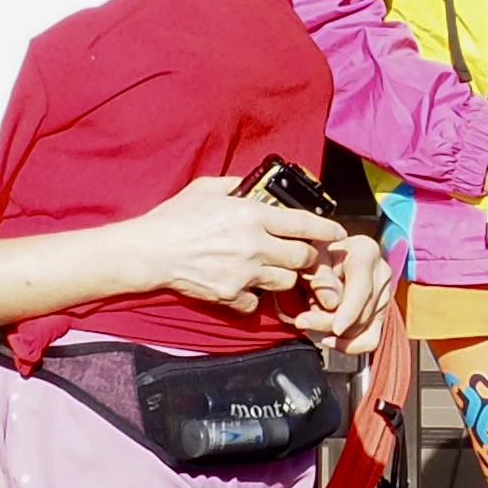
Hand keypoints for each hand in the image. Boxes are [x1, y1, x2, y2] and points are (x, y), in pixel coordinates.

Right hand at [128, 178, 329, 312]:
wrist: (149, 252)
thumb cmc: (175, 217)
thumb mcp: (207, 188)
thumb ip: (236, 185)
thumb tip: (254, 184)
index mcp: (252, 215)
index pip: (305, 224)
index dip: (327, 229)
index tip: (338, 233)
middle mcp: (255, 245)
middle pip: (304, 257)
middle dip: (306, 256)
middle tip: (299, 253)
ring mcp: (245, 273)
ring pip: (286, 281)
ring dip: (283, 276)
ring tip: (269, 268)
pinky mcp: (232, 295)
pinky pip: (258, 303)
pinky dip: (254, 298)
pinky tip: (243, 286)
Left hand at [297, 234, 395, 345]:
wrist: (322, 260)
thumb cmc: (316, 255)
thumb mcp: (311, 258)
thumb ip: (320, 276)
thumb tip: (332, 304)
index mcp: (367, 252)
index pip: (363, 288)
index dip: (349, 311)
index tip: (336, 328)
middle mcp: (382, 274)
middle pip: (362, 312)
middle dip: (329, 323)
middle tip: (302, 321)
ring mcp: (385, 295)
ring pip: (363, 328)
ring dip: (334, 333)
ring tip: (310, 322)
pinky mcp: (382, 314)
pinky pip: (370, 340)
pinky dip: (348, 345)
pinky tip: (327, 338)